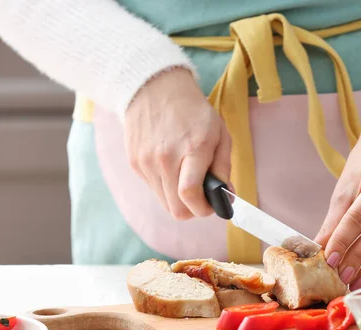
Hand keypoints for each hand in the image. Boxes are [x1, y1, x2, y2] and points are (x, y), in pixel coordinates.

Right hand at [125, 67, 231, 219]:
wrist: (154, 88)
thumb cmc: (193, 112)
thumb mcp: (219, 133)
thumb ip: (224, 167)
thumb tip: (226, 196)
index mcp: (192, 148)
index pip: (190, 193)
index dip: (203, 209)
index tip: (212, 206)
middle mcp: (165, 158)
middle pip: (177, 209)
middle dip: (193, 210)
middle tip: (202, 197)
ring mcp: (146, 162)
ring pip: (164, 203)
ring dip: (179, 199)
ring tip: (187, 179)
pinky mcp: (135, 163)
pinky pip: (153, 189)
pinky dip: (166, 187)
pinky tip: (171, 168)